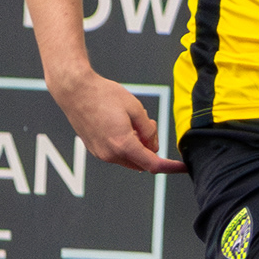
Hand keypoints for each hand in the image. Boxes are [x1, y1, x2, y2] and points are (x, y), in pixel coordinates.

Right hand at [50, 70, 184, 173]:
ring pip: (129, 159)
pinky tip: (120, 125)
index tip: (183, 168)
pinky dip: (125, 146)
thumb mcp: (135, 108)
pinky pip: (117, 154)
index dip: (170, 167)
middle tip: (148, 125)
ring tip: (132, 121)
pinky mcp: (94, 150)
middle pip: (141, 163)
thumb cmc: (104, 95)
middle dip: (151, 149)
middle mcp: (110, 154)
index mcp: (123, 144)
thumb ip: (148, 130)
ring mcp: (100, 154)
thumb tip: (152, 146)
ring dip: (137, 147)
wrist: (74, 90)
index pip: (153, 164)